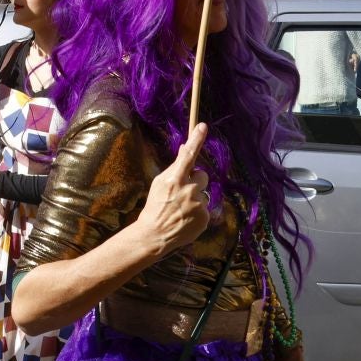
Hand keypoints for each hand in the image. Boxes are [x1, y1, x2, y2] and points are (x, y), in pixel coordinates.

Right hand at [134, 124, 210, 259]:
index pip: (188, 155)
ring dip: (196, 197)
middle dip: (196, 180)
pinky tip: (186, 218)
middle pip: (202, 175)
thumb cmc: (155, 206)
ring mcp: (199, 205)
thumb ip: (174, 168)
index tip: (203, 126)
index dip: (196, 139)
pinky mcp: (205, 218)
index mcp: (175, 179)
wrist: (155, 234)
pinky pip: (205, 208)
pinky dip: (198, 211)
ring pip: (203, 193)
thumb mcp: (159, 183)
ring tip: (181, 209)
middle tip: (182, 191)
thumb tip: (185, 149)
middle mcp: (189, 190)